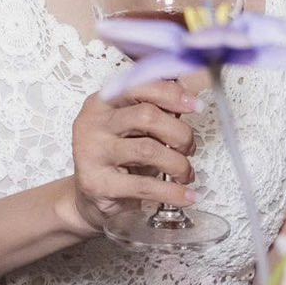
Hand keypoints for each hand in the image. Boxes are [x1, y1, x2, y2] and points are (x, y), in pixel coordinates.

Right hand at [69, 78, 196, 234]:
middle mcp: (93, 122)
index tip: (195, 105)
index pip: (139, 87)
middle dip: (179, 133)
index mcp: (102, 102)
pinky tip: (186, 196)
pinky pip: (145, 186)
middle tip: (189, 148)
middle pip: (147, 115)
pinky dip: (172, 192)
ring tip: (185, 174)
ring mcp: (92, 152)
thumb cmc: (117, 158)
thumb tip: (191, 95)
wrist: (90, 197)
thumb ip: (157, 111)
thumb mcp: (133, 129)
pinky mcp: (97, 183)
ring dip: (178, 164)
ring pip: (148, 150)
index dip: (171, 94)